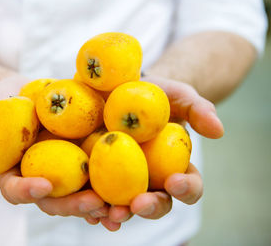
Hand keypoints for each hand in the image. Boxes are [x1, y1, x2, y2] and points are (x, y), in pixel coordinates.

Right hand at [0, 75, 109, 222]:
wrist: (32, 89)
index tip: (44, 184)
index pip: (15, 189)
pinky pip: (101, 180)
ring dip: (100, 206)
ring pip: (80, 196)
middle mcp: (41, 178)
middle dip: (72, 205)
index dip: (27, 191)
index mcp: (15, 171)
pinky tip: (131, 196)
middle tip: (93, 202)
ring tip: (120, 208)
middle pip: (53, 201)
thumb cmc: (5, 98)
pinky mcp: (87, 162)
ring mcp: (66, 173)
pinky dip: (114, 190)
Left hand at [94, 75, 223, 229]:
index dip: (186, 188)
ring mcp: (123, 182)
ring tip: (106, 212)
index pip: (188, 186)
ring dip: (116, 213)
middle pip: (155, 204)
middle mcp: (151, 182)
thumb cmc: (156, 96)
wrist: (123, 90)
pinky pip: (95, 195)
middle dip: (148, 208)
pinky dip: (90, 205)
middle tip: (137, 205)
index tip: (174, 181)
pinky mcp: (97, 177)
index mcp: (175, 169)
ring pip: (123, 206)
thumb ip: (199, 110)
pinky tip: (84, 207)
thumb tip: (218, 130)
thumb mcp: (180, 97)